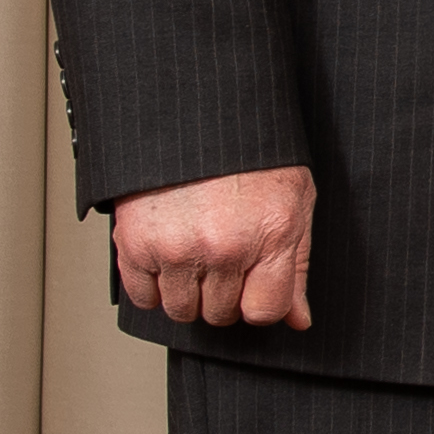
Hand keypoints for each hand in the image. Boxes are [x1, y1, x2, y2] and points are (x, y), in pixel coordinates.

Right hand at [113, 163, 316, 329]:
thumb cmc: (251, 156)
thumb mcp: (294, 202)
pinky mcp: (135, 243)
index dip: (260, 303)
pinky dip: (152, 286)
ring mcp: (176, 247)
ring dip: (189, 293)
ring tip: (196, 259)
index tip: (254, 287)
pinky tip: (167, 261)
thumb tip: (298, 318)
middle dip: (225, 296)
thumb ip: (295, 266)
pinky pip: (142, 296)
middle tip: (224, 263)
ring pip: (182, 310)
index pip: (264, 311)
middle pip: (222, 313)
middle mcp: (223, 247)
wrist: (196, 115)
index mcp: (269, 236)